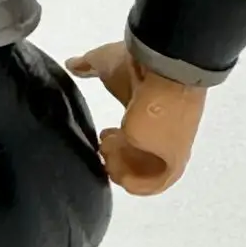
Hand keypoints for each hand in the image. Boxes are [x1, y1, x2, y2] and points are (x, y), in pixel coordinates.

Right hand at [66, 42, 206, 195]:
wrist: (164, 75)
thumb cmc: (137, 68)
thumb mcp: (104, 62)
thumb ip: (87, 66)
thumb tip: (71, 63)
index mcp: (152, 114)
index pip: (137, 140)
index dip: (117, 144)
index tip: (103, 136)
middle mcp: (164, 134)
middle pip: (140, 160)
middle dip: (116, 159)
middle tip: (102, 147)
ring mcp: (170, 148)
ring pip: (145, 173)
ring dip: (119, 168)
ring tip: (106, 149)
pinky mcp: (174, 162)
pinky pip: (153, 183)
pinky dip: (131, 179)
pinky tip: (113, 157)